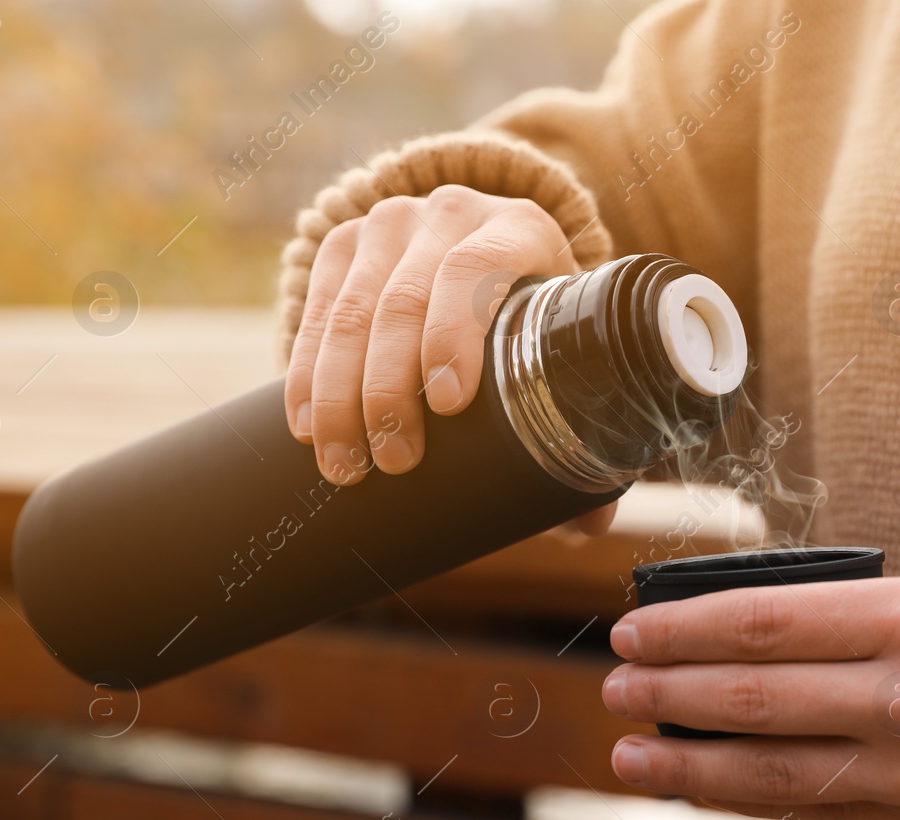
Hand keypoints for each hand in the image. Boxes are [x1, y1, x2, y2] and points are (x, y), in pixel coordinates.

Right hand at [286, 185, 578, 486]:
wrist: (490, 246)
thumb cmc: (541, 319)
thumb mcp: (568, 345)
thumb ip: (584, 422)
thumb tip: (592, 526)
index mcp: (522, 228)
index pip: (475, 272)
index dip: (454, 337)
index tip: (446, 406)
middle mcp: (453, 212)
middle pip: (404, 299)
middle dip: (390, 388)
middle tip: (393, 461)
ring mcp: (392, 222)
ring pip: (351, 310)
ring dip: (341, 394)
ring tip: (346, 465)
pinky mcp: (344, 241)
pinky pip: (317, 310)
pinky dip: (307, 374)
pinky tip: (308, 425)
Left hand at [601, 573, 899, 819]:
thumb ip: (876, 622)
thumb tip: (772, 641)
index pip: (772, 619)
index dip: (689, 627)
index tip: (634, 627)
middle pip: (759, 694)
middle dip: (671, 691)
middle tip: (614, 685)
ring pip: (778, 770)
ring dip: (691, 763)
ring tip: (630, 756)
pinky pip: (829, 811)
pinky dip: (759, 799)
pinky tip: (712, 790)